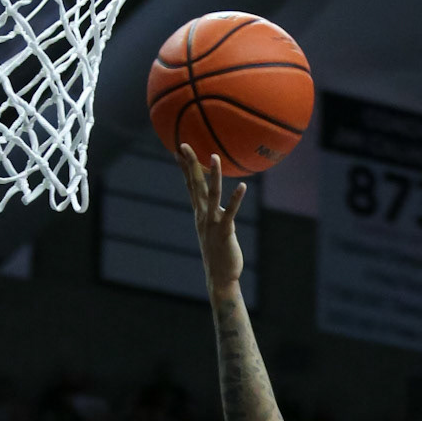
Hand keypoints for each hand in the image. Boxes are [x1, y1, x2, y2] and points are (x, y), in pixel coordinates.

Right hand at [180, 147, 244, 302]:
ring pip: (212, 194)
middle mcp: (203, 215)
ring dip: (214, 175)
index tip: (178, 149)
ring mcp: (212, 223)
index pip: (189, 185)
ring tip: (214, 156)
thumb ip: (214, 214)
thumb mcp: (213, 229)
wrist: (219, 276)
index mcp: (199, 213)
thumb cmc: (218, 253)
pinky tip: (243, 186)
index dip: (184, 167)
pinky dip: (236, 199)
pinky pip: (230, 212)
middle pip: (195, 185)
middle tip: (184, 144)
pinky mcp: (225, 232)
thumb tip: (220, 204)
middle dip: (190, 164)